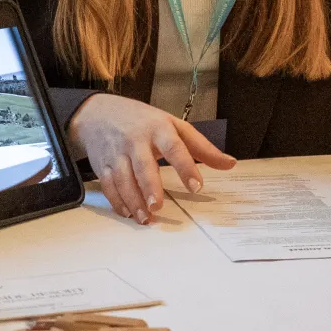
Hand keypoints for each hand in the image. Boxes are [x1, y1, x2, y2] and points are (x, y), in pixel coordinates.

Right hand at [67, 94, 235, 224]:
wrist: (99, 112)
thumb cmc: (144, 121)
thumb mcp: (174, 126)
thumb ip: (201, 147)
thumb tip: (230, 164)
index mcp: (159, 128)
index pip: (175, 147)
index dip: (186, 167)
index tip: (197, 186)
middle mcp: (136, 140)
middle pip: (143, 165)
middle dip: (150, 186)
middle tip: (158, 206)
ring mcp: (117, 152)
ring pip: (123, 178)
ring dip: (133, 200)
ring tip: (145, 218)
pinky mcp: (102, 164)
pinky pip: (108, 185)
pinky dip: (117, 201)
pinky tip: (128, 213)